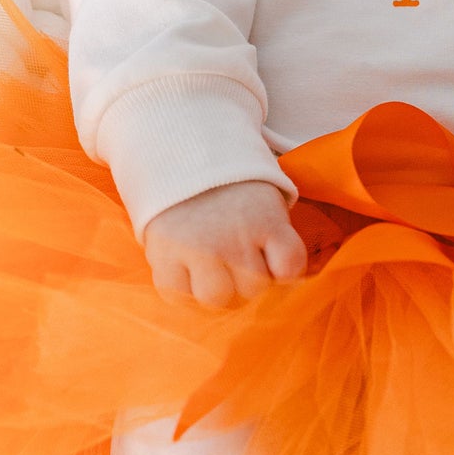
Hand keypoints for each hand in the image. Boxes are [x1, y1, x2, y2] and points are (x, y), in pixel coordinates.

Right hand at [143, 180, 307, 306]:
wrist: (181, 155)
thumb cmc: (232, 191)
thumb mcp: (266, 204)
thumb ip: (277, 241)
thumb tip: (279, 284)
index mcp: (266, 221)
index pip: (289, 268)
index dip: (284, 274)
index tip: (274, 266)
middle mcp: (233, 239)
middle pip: (253, 289)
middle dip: (247, 282)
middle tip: (237, 264)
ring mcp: (197, 249)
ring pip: (216, 299)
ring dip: (216, 291)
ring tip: (211, 272)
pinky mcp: (164, 256)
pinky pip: (177, 297)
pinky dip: (182, 291)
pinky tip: (186, 272)